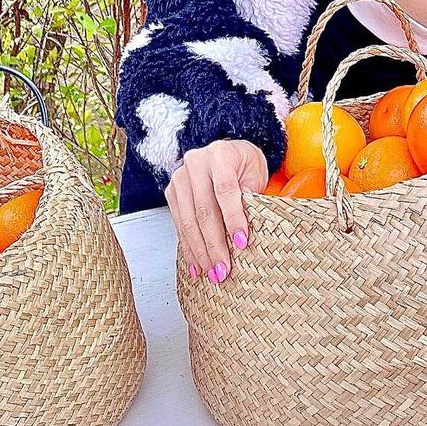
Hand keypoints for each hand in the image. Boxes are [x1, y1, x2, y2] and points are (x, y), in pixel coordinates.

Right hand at [165, 138, 267, 283]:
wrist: (225, 153)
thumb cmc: (243, 164)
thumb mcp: (254, 172)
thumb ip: (250, 194)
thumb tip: (244, 227)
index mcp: (220, 154)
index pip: (225, 189)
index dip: (233, 217)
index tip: (241, 242)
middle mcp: (196, 163)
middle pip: (204, 209)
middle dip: (214, 244)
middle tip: (223, 268)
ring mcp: (180, 178)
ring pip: (189, 221)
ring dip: (200, 251)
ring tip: (212, 272)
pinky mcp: (172, 192)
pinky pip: (180, 225)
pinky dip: (189, 248)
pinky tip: (196, 265)